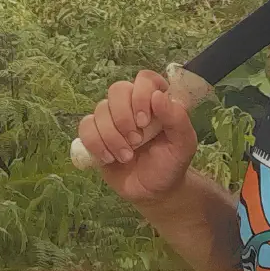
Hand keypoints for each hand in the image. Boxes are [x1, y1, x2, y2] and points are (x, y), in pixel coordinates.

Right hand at [77, 69, 197, 203]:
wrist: (153, 191)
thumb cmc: (171, 163)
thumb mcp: (184, 144)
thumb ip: (177, 118)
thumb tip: (158, 96)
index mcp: (156, 99)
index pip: (145, 78)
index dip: (141, 95)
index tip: (144, 121)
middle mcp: (132, 103)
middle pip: (117, 90)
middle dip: (123, 118)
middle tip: (136, 141)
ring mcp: (112, 117)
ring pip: (100, 109)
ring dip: (112, 136)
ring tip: (126, 157)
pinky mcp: (96, 133)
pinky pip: (85, 126)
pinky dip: (95, 143)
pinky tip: (109, 158)